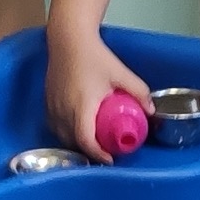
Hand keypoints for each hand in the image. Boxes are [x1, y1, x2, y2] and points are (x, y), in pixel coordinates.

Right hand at [44, 26, 150, 161]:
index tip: (109, 159)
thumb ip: (139, 91)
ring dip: (77, 144)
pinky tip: (77, 130)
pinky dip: (66, 134)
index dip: (97, 154)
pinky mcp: (47, 103)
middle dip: (89, 152)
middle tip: (106, 151)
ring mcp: (53, 107)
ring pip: (62, 137)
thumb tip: (152, 111)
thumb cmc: (94, 56)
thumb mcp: (120, 73)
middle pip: (74, 143)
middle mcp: (63, 110)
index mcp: (82, 106)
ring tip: (93, 143)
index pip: (86, 140)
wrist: (68, 39)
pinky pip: (55, 127)